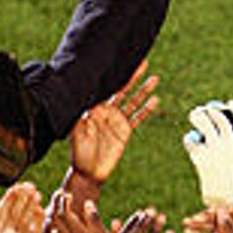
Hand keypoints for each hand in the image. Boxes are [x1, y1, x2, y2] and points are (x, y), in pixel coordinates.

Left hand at [69, 70, 159, 186]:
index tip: (119, 60)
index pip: (104, 86)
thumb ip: (82, 116)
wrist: (88, 172)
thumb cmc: (78, 152)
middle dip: (131, 76)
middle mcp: (106, 110)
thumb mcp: (77, 132)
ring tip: (154, 78)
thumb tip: (84, 100)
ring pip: (133, 101)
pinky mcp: (125, 131)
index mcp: (93, 107)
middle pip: (121, 89)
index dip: (111, 74)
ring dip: (143, 90)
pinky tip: (155, 100)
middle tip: (140, 61)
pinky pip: (138, 118)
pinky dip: (147, 110)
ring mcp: (117, 120)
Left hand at [183, 98, 232, 212]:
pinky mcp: (202, 158)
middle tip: (207, 110)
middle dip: (213, 110)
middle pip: (220, 117)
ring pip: (206, 122)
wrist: (229, 210)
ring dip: (199, 116)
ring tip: (196, 115)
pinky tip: (191, 141)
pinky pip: (193, 141)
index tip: (231, 104)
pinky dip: (190, 140)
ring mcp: (217, 150)